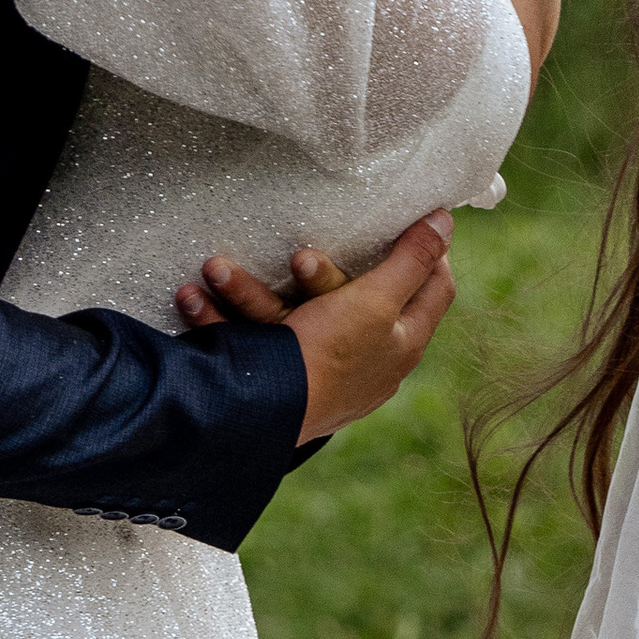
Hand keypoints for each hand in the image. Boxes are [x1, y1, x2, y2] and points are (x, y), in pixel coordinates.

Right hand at [175, 213, 455, 439]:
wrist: (262, 418)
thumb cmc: (329, 358)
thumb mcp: (376, 300)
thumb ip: (411, 260)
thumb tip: (447, 220)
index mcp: (402, 344)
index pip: (434, 291)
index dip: (429, 253)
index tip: (407, 221)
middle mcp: (365, 363)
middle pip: (352, 299)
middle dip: (314, 269)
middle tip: (301, 254)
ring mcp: (318, 374)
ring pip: (284, 315)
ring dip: (247, 288)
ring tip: (215, 268)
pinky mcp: (274, 379)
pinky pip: (246, 337)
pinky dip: (218, 315)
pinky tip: (191, 298)